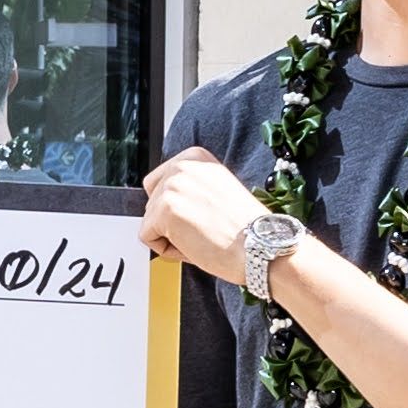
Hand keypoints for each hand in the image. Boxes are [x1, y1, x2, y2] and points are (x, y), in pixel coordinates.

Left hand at [139, 147, 271, 279]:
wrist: (261, 246)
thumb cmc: (245, 228)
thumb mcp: (216, 190)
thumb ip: (190, 187)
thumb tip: (163, 200)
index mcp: (195, 157)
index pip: (158, 184)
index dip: (176, 209)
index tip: (202, 215)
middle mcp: (182, 166)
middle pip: (151, 203)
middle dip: (170, 224)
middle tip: (204, 229)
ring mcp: (171, 186)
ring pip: (149, 221)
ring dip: (170, 237)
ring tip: (202, 237)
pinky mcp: (164, 209)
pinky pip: (146, 237)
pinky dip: (167, 250)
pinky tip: (194, 246)